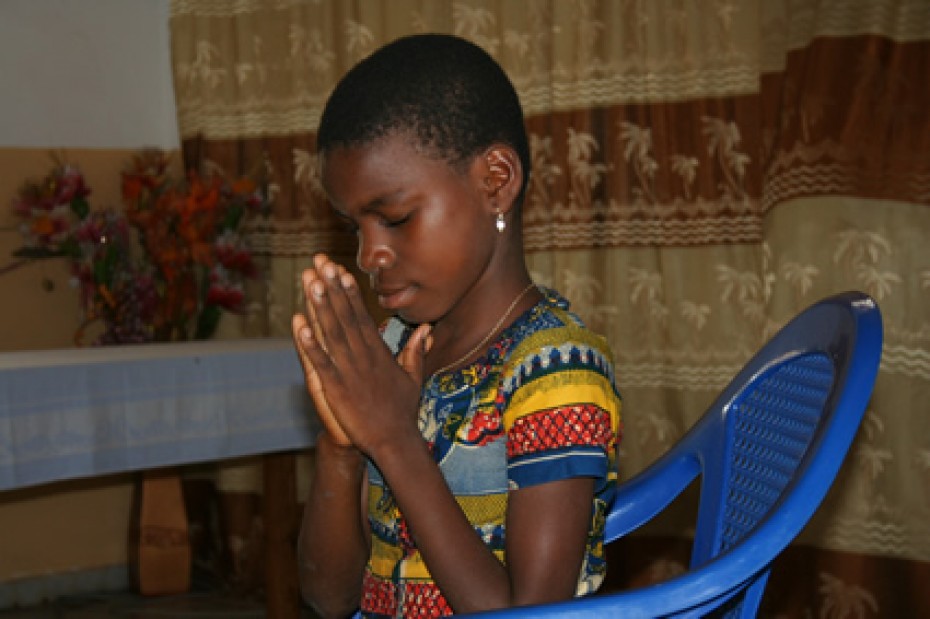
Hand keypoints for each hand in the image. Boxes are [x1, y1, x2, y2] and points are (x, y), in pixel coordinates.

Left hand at [292, 254, 431, 455]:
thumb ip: (415, 350)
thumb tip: (425, 329)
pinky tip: (299, 326)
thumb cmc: (403, 411)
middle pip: (345, 316)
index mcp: (378, 352)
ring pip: (332, 333)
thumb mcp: (413, 377)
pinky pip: (321, 363)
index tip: (339, 269)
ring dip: (320, 307)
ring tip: (311, 282)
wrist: (396, 442)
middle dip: (332, 288)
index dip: (348, 291)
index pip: (361, 315)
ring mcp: (349, 372)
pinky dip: (309, 344)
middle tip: (319, 262)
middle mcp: (363, 356)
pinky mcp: (337, 389)